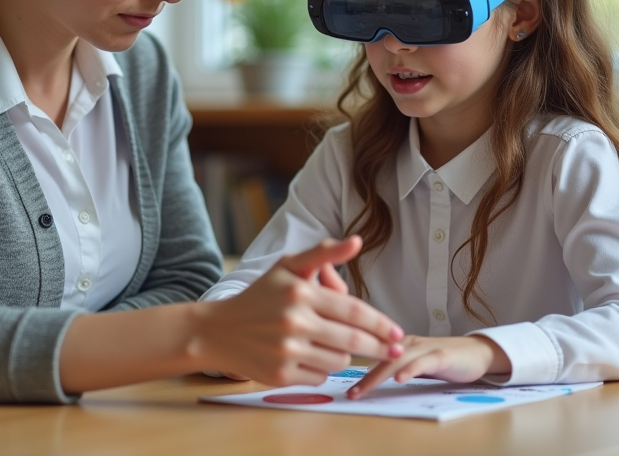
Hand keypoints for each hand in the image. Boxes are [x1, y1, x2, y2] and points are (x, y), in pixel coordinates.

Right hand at [195, 238, 403, 386]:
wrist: (219, 331)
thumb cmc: (260, 296)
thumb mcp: (288, 266)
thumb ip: (323, 253)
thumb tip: (357, 241)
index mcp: (301, 293)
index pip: (354, 311)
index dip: (381, 324)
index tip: (398, 333)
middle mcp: (295, 322)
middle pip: (353, 340)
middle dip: (379, 346)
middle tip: (394, 350)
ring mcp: (287, 351)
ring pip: (339, 360)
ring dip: (345, 355)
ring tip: (333, 344)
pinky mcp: (281, 375)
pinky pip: (320, 377)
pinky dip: (322, 369)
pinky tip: (310, 357)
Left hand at [347, 335, 511, 398]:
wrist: (477, 353)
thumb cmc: (443, 359)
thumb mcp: (415, 363)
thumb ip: (395, 368)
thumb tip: (370, 382)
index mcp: (399, 344)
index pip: (372, 353)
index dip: (355, 365)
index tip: (343, 383)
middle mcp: (408, 343)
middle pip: (379, 357)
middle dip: (363, 377)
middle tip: (350, 394)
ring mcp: (424, 348)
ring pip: (396, 360)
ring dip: (378, 376)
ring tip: (364, 390)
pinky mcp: (441, 356)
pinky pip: (422, 363)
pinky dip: (410, 370)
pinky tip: (400, 380)